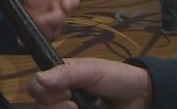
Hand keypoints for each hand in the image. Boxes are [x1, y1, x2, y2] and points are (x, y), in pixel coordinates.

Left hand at [22, 0, 80, 40]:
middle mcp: (61, 15)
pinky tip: (20, 38)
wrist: (25, 6)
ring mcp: (53, 27)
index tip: (64, 4)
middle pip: (61, 18)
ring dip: (40, 27)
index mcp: (63, 0)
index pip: (73, 2)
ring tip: (30, 22)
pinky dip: (29, 39)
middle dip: (51, 17)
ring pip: (51, 30)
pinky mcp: (42, 37)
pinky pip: (38, 40)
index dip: (70, 3)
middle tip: (40, 16)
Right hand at [28, 58, 151, 108]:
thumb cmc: (115, 77)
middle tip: (77, 105)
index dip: (45, 94)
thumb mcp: (91, 70)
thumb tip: (38, 78)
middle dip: (58, 108)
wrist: (141, 98)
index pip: (35, 89)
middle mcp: (59, 99)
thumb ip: (66, 73)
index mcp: (58, 81)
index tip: (66, 93)